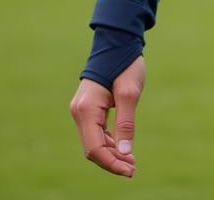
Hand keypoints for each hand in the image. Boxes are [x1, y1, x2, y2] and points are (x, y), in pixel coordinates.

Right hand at [69, 56, 144, 177]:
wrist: (118, 42)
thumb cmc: (125, 64)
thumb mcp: (130, 93)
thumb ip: (126, 123)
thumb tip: (125, 153)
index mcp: (86, 110)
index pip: (95, 148)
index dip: (112, 163)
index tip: (131, 170)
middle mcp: (79, 112)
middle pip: (93, 148)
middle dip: (112, 161)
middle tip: (134, 168)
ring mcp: (82, 111)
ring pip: (94, 142)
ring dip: (112, 153)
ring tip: (131, 161)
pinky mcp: (88, 109)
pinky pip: (96, 132)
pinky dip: (109, 142)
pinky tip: (123, 148)